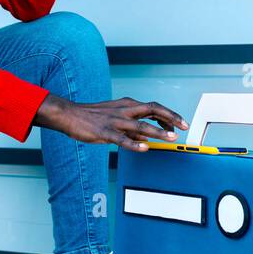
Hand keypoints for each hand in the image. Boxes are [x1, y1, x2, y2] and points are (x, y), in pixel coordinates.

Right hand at [33, 94, 188, 150]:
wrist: (69, 115)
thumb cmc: (93, 117)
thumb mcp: (116, 118)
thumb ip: (132, 127)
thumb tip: (148, 136)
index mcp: (127, 105)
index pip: (154, 107)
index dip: (169, 114)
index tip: (180, 123)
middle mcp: (124, 110)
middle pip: (153, 109)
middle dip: (170, 117)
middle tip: (183, 127)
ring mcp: (115, 120)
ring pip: (140, 125)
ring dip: (157, 131)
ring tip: (170, 138)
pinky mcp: (105, 132)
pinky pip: (122, 139)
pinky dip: (134, 143)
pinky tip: (144, 148)